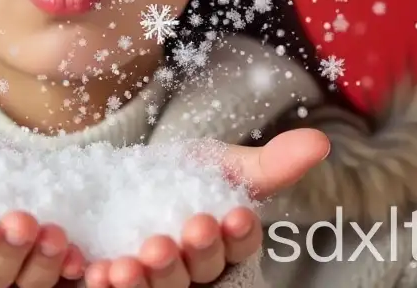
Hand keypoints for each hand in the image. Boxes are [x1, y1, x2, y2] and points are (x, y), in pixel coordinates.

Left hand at [81, 128, 329, 287]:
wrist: (118, 180)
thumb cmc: (181, 175)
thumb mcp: (220, 164)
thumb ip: (268, 163)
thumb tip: (321, 142)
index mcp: (226, 248)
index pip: (239, 247)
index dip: (238, 234)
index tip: (235, 216)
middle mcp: (194, 276)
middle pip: (199, 274)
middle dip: (193, 256)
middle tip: (183, 234)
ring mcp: (155, 284)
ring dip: (147, 280)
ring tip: (130, 262)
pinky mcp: (116, 284)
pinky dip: (104, 285)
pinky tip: (96, 272)